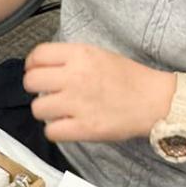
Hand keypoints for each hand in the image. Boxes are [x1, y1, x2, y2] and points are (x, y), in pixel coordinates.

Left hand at [23, 42, 175, 143]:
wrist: (155, 100)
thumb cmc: (130, 78)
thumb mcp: (99, 55)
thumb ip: (71, 58)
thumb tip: (43, 66)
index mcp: (79, 55)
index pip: (37, 56)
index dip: (33, 65)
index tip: (37, 71)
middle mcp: (75, 77)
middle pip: (31, 82)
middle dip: (36, 89)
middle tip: (49, 93)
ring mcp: (77, 103)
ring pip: (37, 109)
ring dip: (46, 112)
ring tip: (60, 111)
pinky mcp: (84, 128)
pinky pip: (51, 132)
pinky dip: (56, 131)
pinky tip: (67, 125)